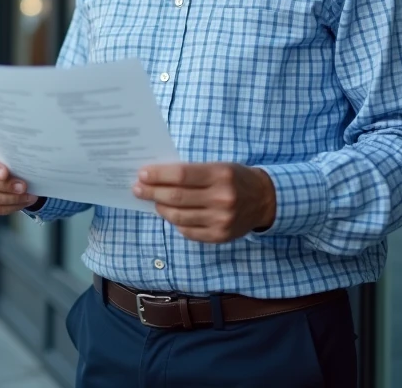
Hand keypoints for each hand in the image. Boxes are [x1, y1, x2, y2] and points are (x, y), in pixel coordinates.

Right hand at [0, 140, 39, 214]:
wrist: (11, 159)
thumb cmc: (10, 148)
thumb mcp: (10, 142)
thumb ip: (12, 144)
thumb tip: (26, 149)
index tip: (5, 173)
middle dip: (5, 186)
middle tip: (23, 187)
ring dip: (11, 199)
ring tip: (29, 196)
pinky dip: (10, 207)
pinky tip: (24, 202)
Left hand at [134, 162, 276, 243]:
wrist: (264, 200)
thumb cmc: (235, 178)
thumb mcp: (218, 166)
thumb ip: (191, 171)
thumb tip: (157, 177)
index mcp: (220, 175)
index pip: (181, 175)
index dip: (158, 175)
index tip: (142, 174)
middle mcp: (222, 198)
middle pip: (176, 197)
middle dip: (152, 192)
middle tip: (137, 189)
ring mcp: (221, 220)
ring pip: (179, 217)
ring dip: (161, 208)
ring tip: (153, 202)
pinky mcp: (219, 236)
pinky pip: (188, 231)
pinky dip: (176, 222)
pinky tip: (170, 214)